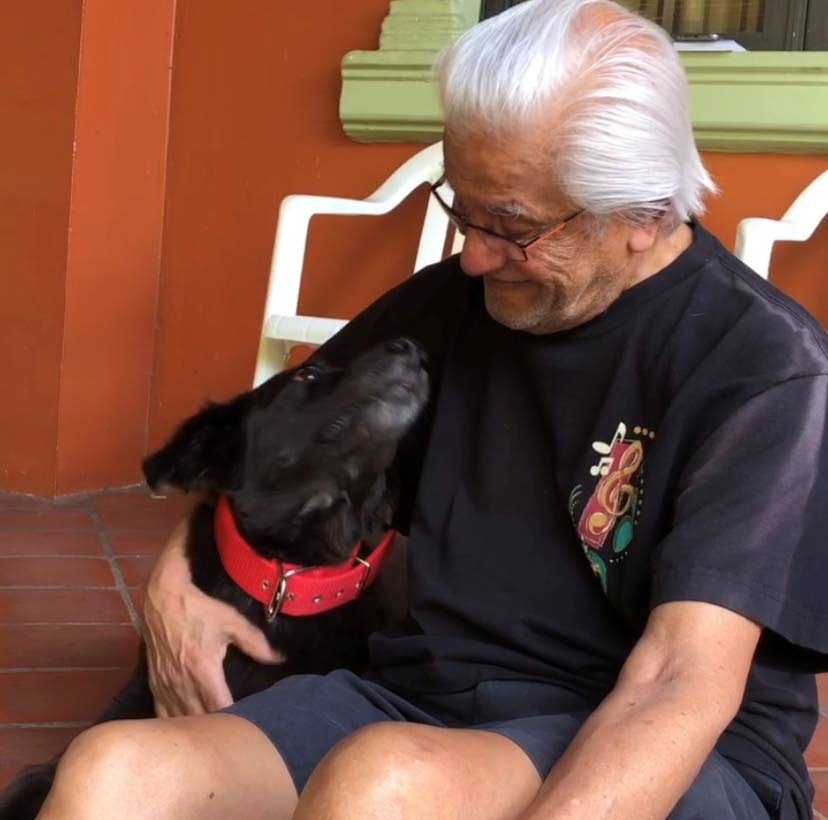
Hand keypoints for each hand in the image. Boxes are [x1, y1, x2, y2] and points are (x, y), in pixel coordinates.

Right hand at [142, 518, 283, 716]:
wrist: (163, 601)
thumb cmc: (199, 611)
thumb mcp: (231, 621)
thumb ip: (255, 642)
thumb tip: (278, 658)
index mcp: (203, 670)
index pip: (221, 708)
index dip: (234, 721)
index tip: (248, 725)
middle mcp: (182, 684)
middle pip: (201, 721)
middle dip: (217, 731)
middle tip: (235, 735)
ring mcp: (166, 688)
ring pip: (182, 722)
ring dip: (197, 731)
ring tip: (214, 738)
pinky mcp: (155, 687)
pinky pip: (163, 716)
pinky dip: (176, 726)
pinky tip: (187, 733)